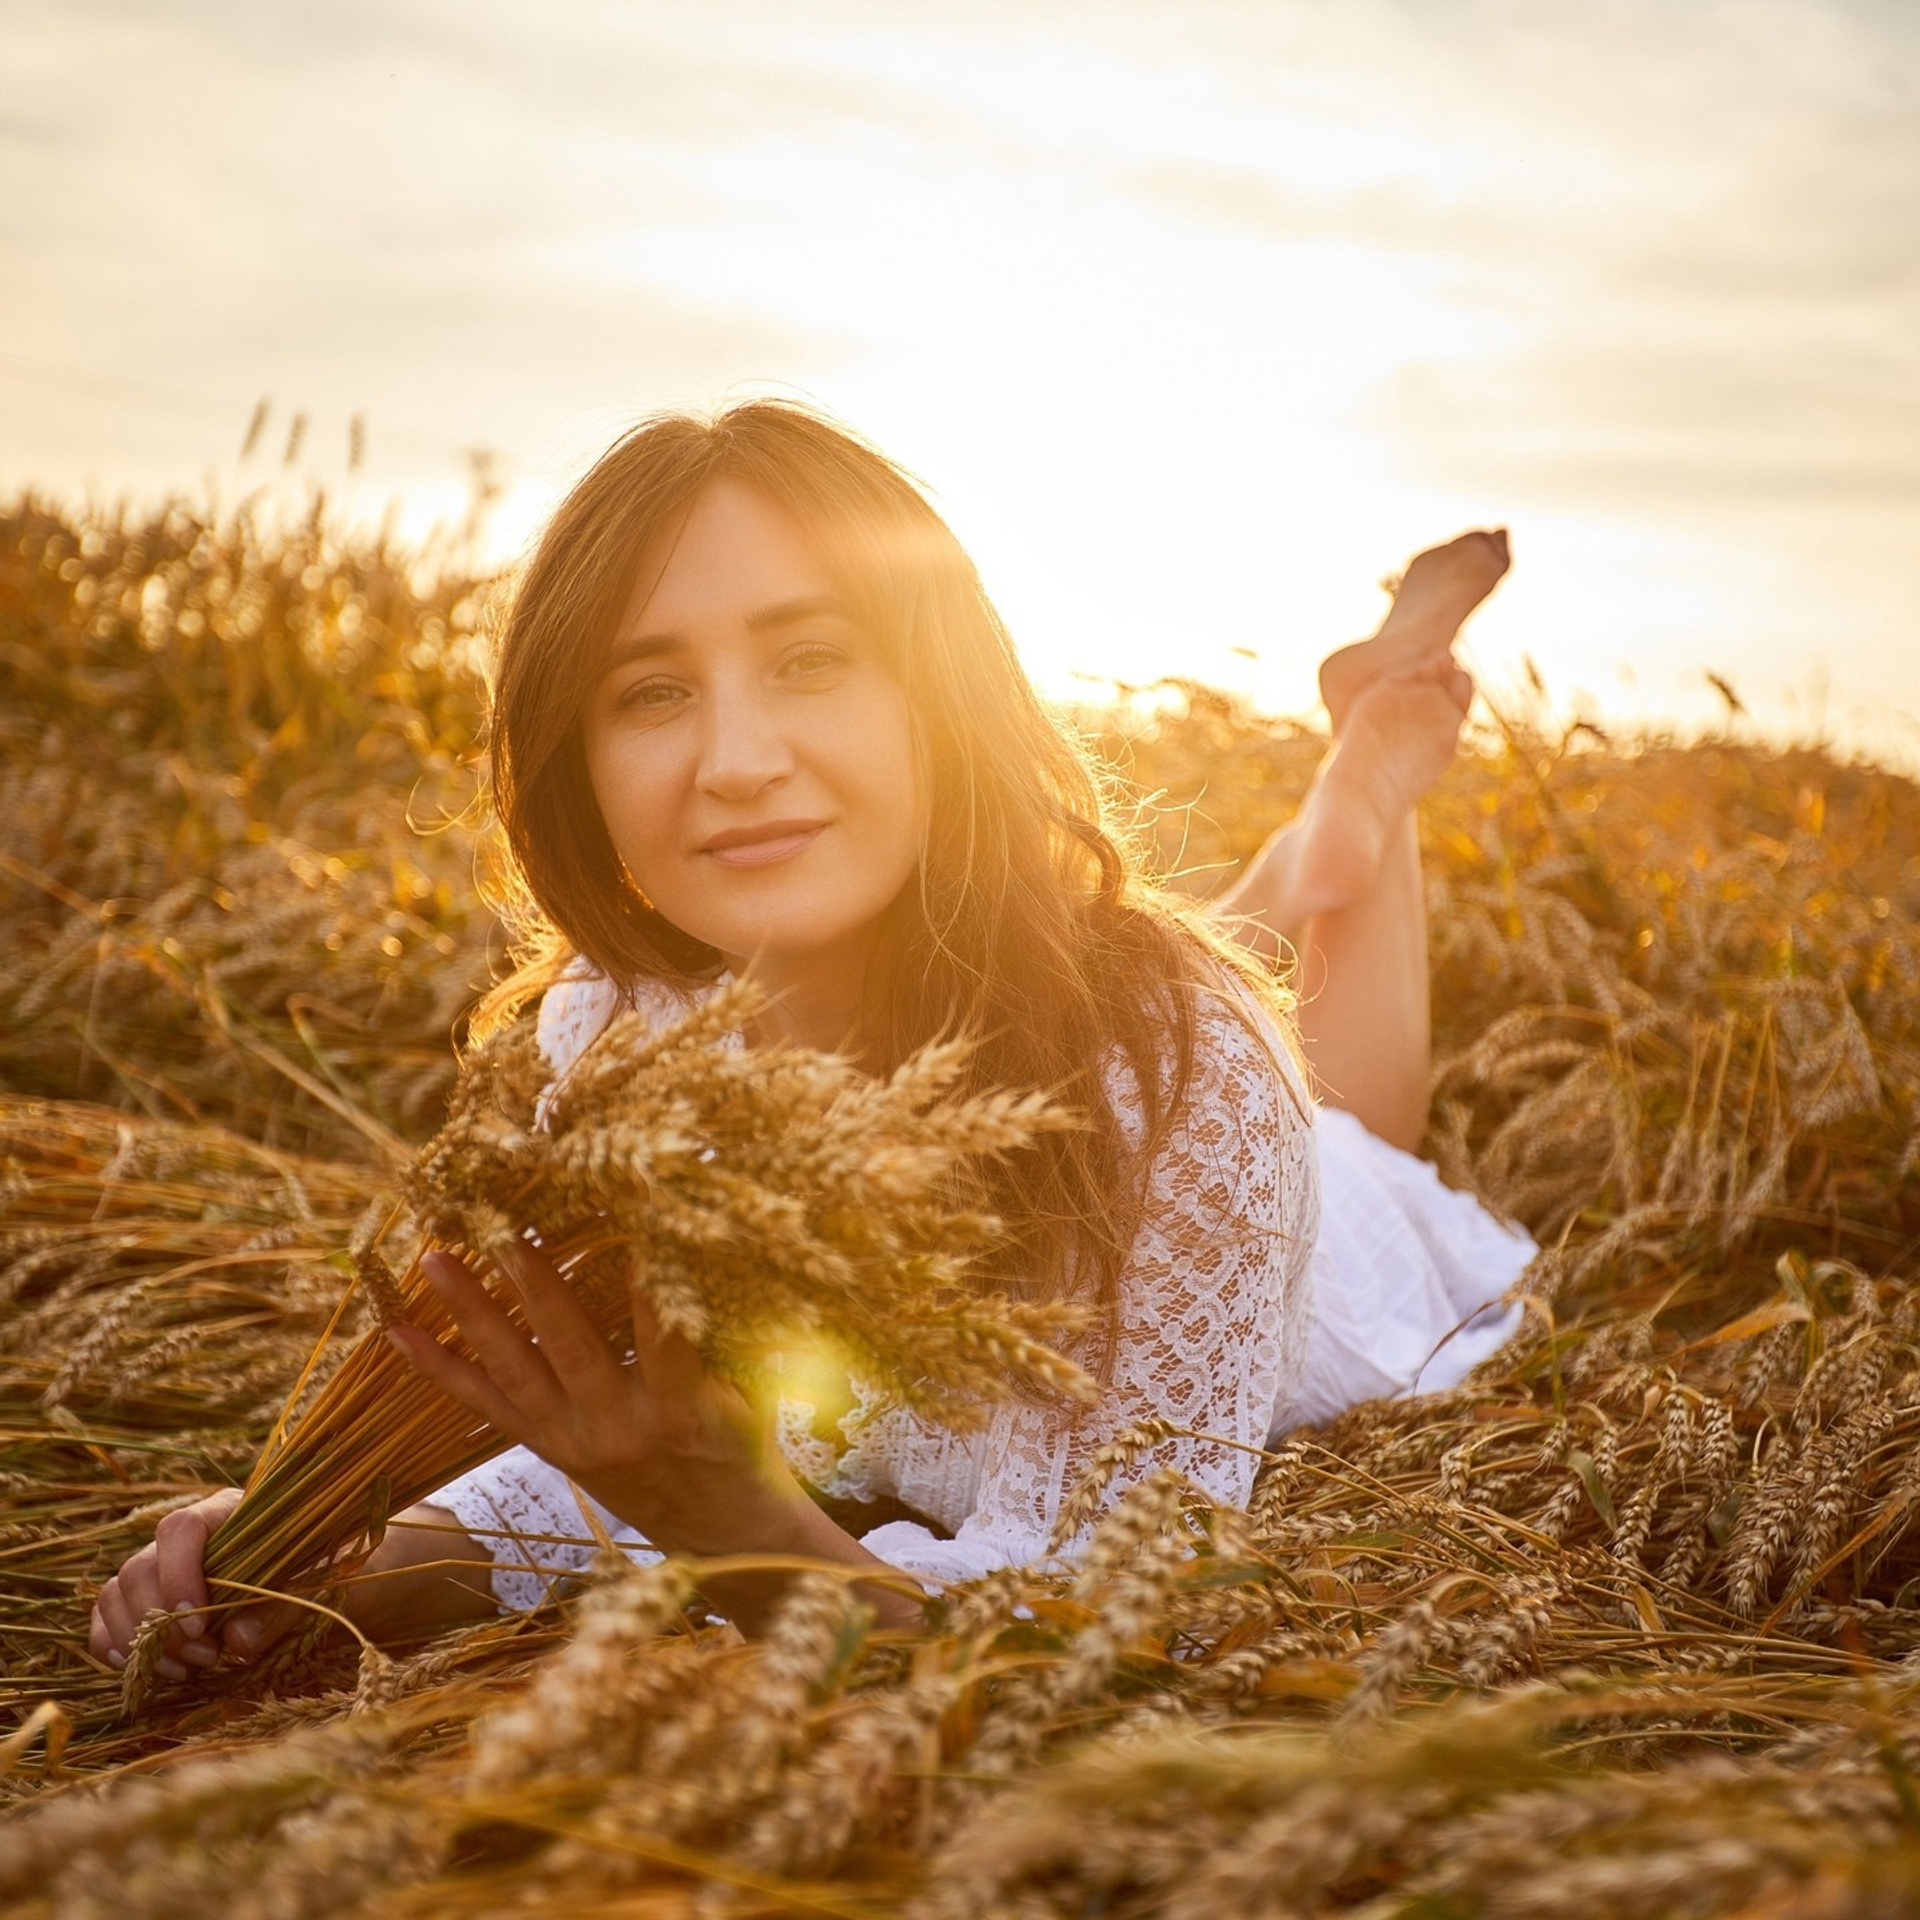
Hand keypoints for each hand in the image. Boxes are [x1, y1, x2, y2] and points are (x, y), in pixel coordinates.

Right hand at [89, 1487, 299, 1681]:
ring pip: (115, 1593)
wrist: (305, 1571)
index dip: (178, 1576)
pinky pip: (102, 1619)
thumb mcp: (310, 1581)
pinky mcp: (139, 1596)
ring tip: (186, 1668)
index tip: (199, 1625)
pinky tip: (148, 1669)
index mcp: (224, 1511)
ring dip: (140, 1641)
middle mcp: (181, 1535)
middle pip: (139, 1569)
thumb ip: (279, 1608)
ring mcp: (154, 1563)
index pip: (179, 1529)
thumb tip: (237, 1640)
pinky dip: (113, 1647)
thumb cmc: (311, 1568)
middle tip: (205, 1656)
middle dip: (163, 1624)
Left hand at [389, 1242, 804, 1556]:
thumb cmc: (746, 1450)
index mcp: (681, 1408)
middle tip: (499, 1224)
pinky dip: (440, 1367)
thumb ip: (715, 1328)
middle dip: (532, 1280)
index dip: (643, 1273)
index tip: (624, 1213)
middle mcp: (618, 1426)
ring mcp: (573, 1441)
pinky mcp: (547, 1449)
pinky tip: (398, 1331)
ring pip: (512, 1369)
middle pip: (567, 1343)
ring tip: (433, 1257)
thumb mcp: (750, 1389)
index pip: (659, 1328)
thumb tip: (691, 1244)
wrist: (721, 1537)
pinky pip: (484, 1406)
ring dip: (470, 1310)